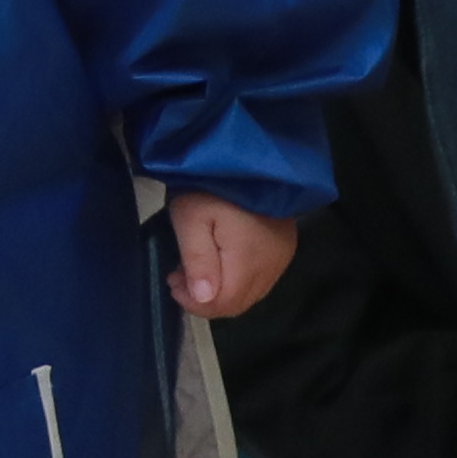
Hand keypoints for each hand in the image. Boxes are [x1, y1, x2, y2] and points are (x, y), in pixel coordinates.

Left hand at [166, 195, 295, 316]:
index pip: (225, 304)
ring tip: (195, 267)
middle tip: (179, 275)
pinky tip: (218, 259)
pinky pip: (260, 278)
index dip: (195, 303)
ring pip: (250, 293)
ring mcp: (281, 257)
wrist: (247, 153)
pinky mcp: (284, 247)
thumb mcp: (191, 217)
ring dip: (221, 289)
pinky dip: (237, 278)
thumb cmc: (211, 184)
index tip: (172, 282)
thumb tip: (205, 298)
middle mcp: (272, 266)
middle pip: (239, 303)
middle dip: (206, 299)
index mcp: (250, 260)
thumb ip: (198, 259)